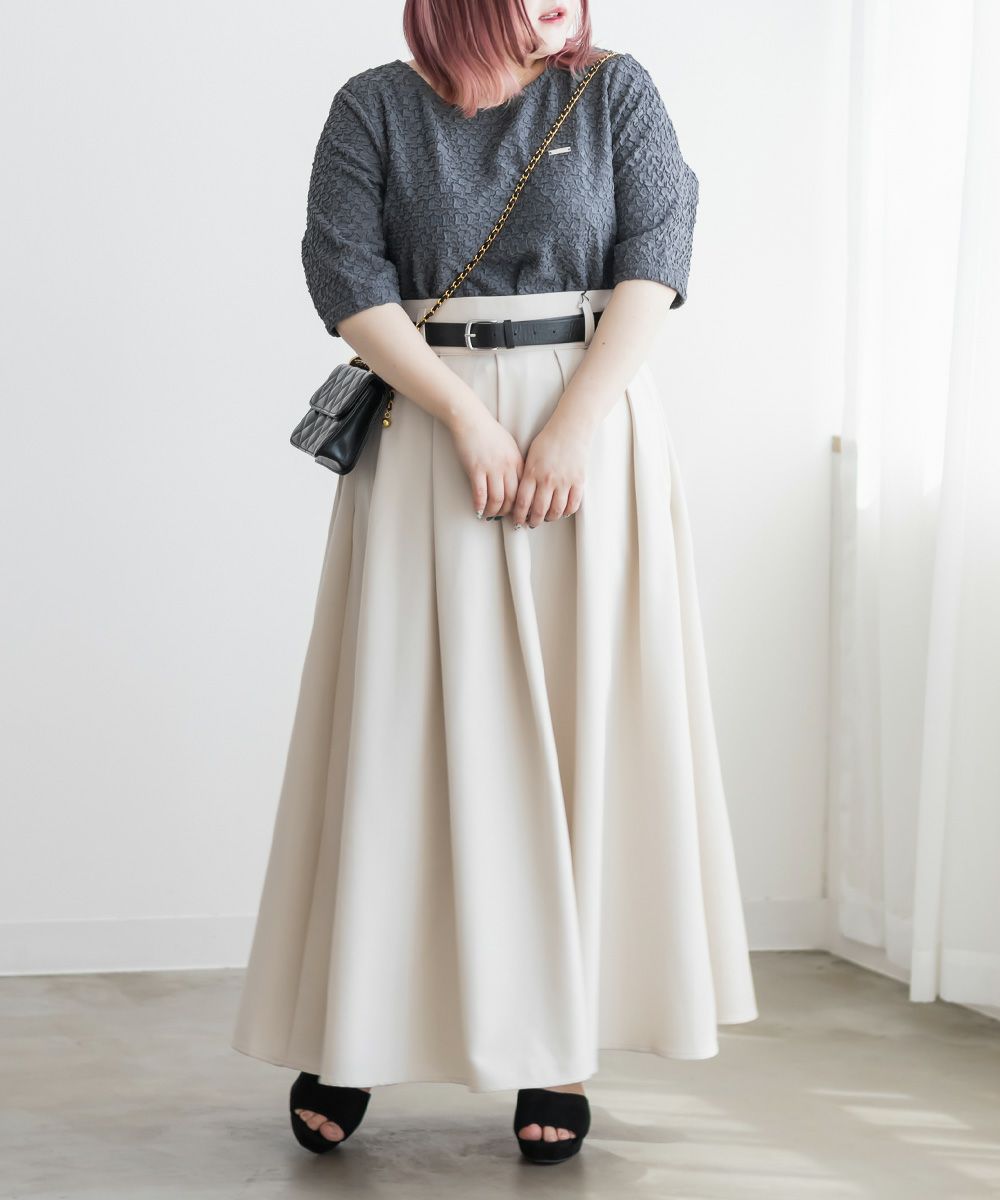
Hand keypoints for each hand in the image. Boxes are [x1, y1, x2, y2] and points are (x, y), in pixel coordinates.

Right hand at [447, 402, 524, 518]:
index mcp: (517, 461)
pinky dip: (480, 506)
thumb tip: (515, 483)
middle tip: (505, 518)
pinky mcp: (476, 469)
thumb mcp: (509, 446)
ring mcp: (491, 468)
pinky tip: (478, 510)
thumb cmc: (489, 432)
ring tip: (490, 515)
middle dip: (510, 512)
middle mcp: (507, 467)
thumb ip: (515, 464)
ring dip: (494, 512)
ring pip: (497, 499)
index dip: (523, 505)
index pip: (525, 490)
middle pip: (514, 498)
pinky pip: (480, 494)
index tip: (519, 512)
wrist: (471, 419)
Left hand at [511, 411, 592, 527]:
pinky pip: (573, 504)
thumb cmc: (548, 440)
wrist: (571, 429)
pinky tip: (562, 511)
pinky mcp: (578, 481)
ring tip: (547, 518)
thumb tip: (521, 497)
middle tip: (532, 524)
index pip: (522, 502)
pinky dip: (567, 512)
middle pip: (539, 510)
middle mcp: (547, 479)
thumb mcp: (530, 457)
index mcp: (532, 473)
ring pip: (556, 511)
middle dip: (534, 521)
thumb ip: (526, 476)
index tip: (518, 521)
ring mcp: (564, 481)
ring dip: (550, 518)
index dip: (519, 516)